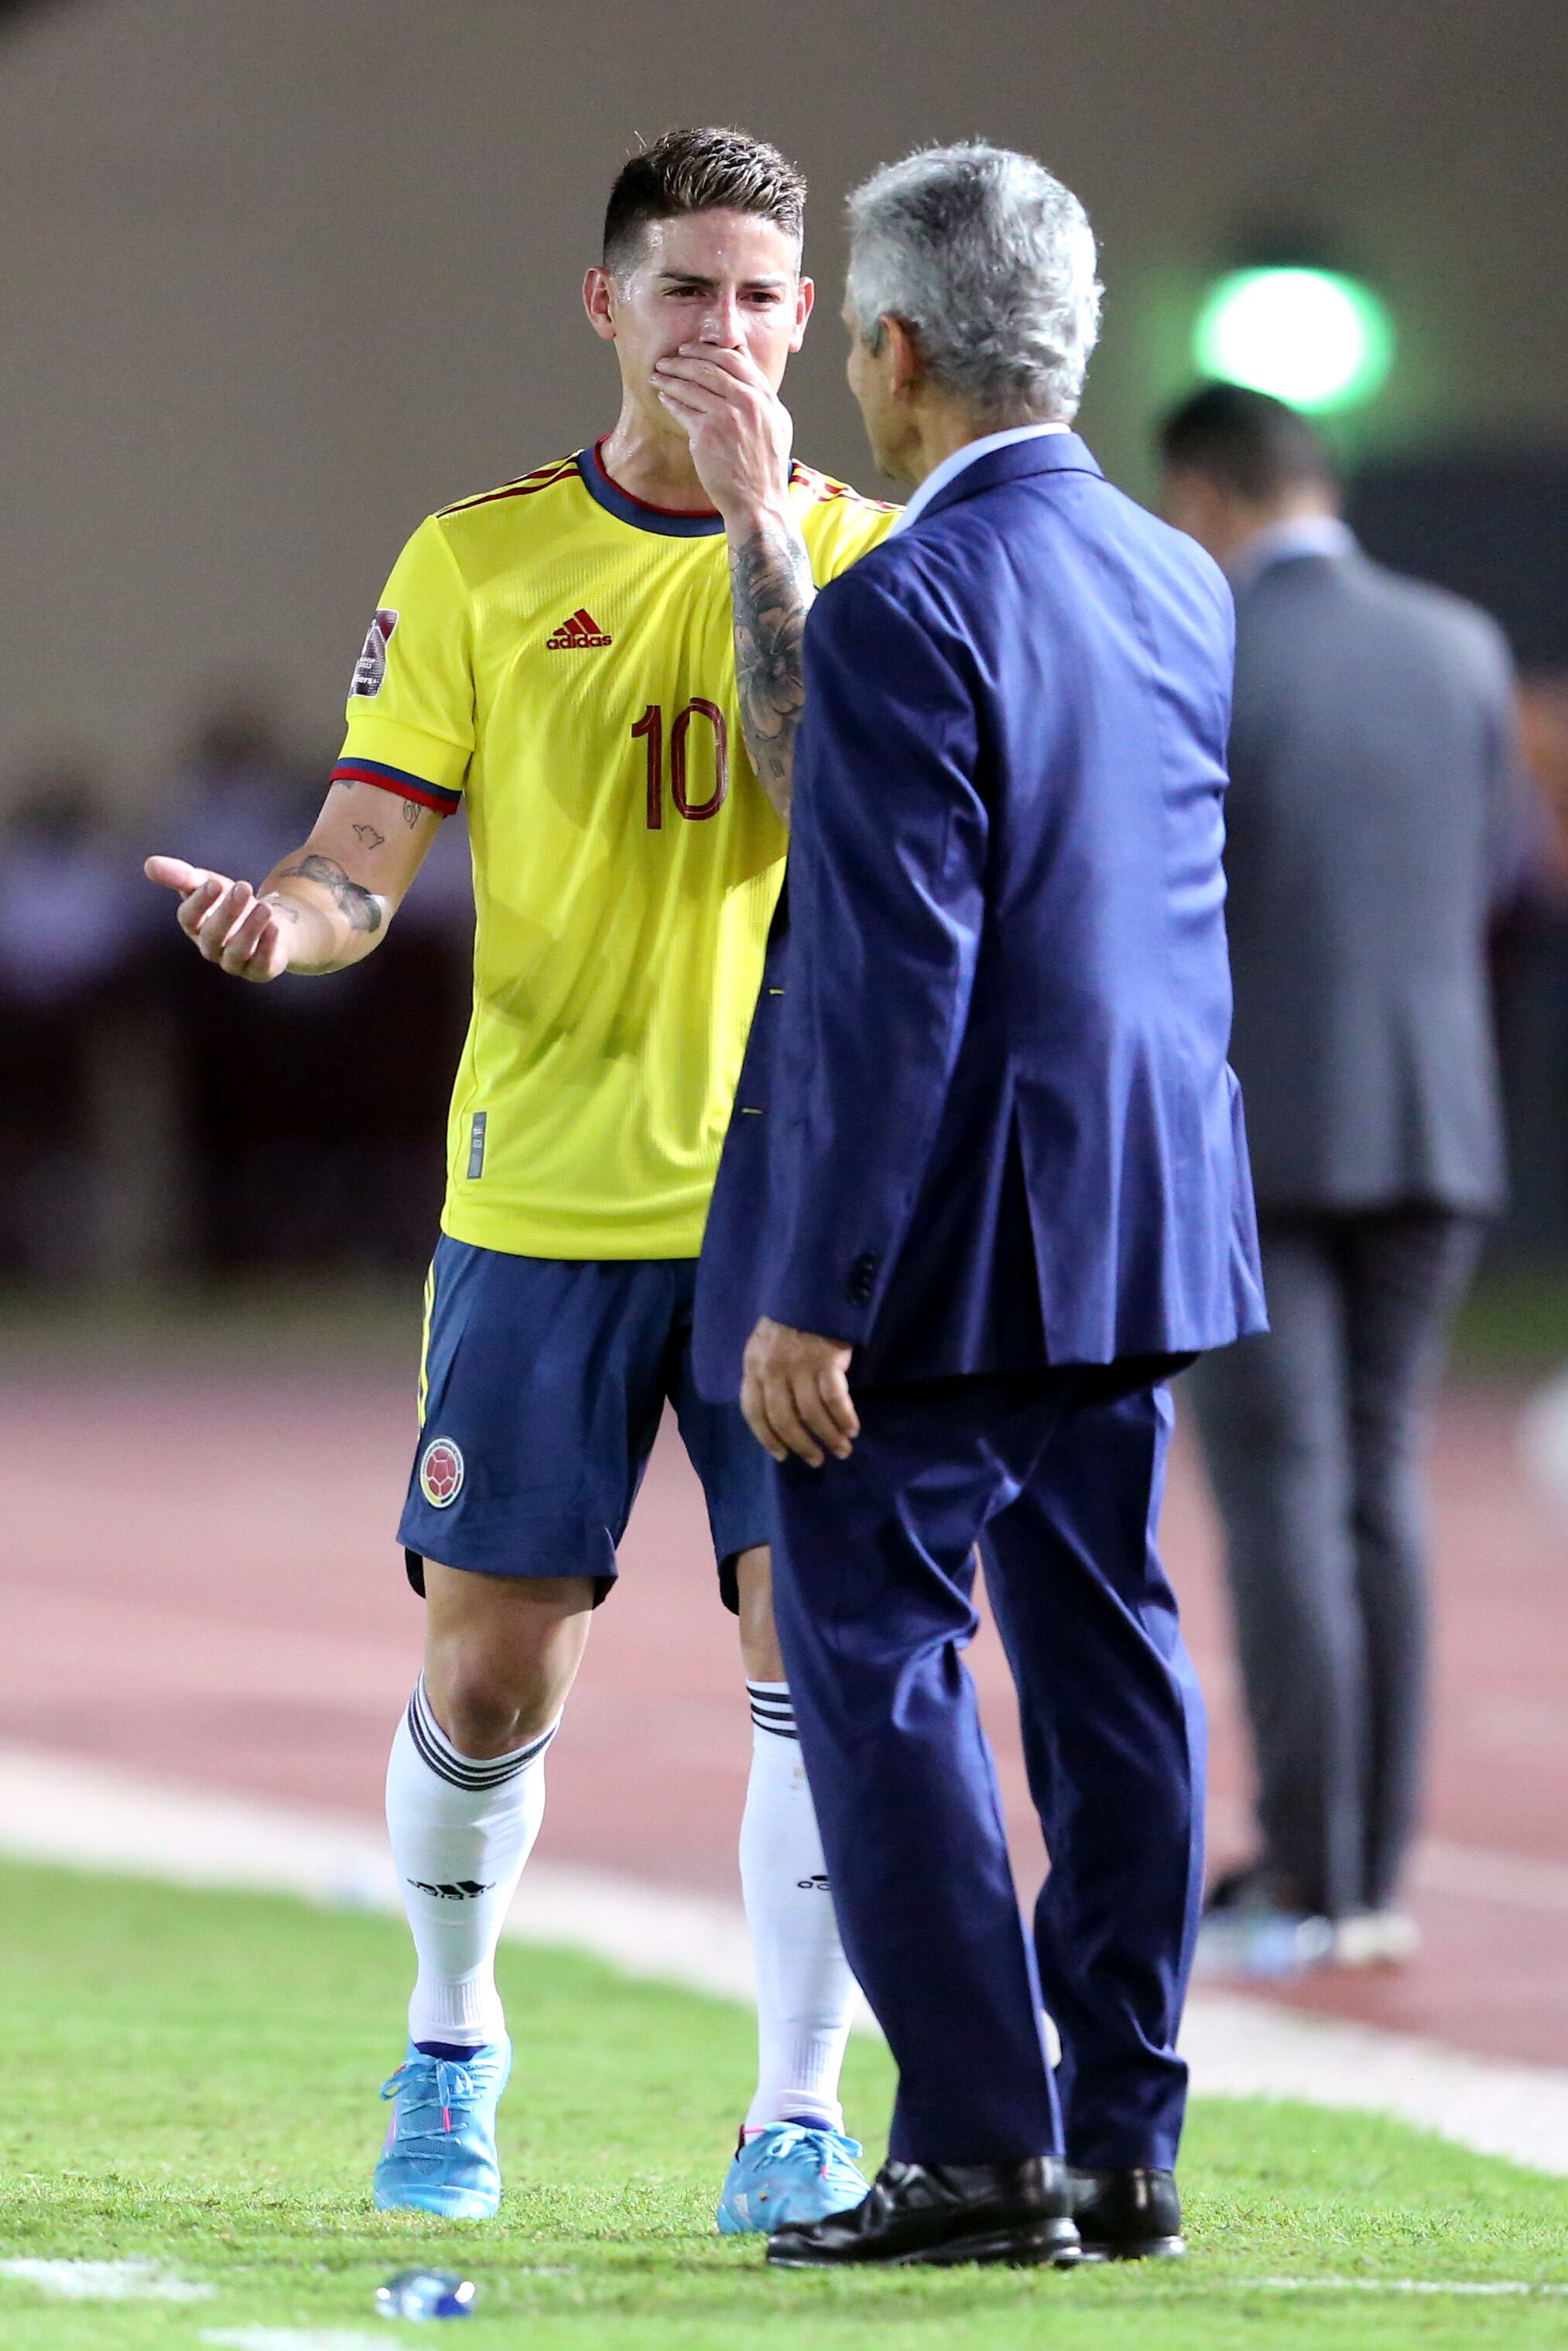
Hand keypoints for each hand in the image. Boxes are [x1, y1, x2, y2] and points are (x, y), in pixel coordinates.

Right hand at [144, 855, 294, 981]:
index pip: (189, 918)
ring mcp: (234, 962)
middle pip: (213, 934)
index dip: (199, 902)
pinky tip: (275, 926)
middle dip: (227, 911)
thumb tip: (149, 864)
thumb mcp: (208, 884)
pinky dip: (267, 945)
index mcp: (195, 926)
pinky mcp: (259, 970)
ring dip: (250, 929)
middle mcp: (211, 947)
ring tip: (265, 908)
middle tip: (243, 887)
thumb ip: (181, 876)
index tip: (214, 883)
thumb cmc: (231, 902)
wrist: (271, 923)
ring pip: (237, 951)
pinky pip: (261, 962)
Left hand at [652, 342, 792, 524]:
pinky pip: (682, 409)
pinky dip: (670, 400)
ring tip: (657, 375)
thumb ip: (761, 395)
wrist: (759, 501)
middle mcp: (748, 402)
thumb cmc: (765, 467)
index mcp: (765, 397)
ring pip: (692, 385)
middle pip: (710, 367)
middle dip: (684, 359)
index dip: (707, 350)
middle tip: (668, 359)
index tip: (691, 350)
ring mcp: (727, 416)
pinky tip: (663, 397)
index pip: (734, 358)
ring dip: (670, 376)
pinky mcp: (707, 434)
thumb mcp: (776, 424)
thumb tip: (745, 365)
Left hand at [741, 1315, 859, 1466]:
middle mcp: (772, 1369)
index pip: (753, 1412)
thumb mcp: (764, 1345)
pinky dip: (844, 1418)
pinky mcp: (826, 1361)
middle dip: (801, 1445)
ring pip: (811, 1414)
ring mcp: (799, 1366)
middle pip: (784, 1419)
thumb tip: (776, 1417)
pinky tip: (852, 1429)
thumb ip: (764, 1376)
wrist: (813, 1290)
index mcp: (753, 1365)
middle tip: (816, 1460)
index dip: (767, 1438)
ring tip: (841, 1450)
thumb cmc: (790, 1322)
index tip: (782, 1456)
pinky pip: (835, 1400)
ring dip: (828, 1437)